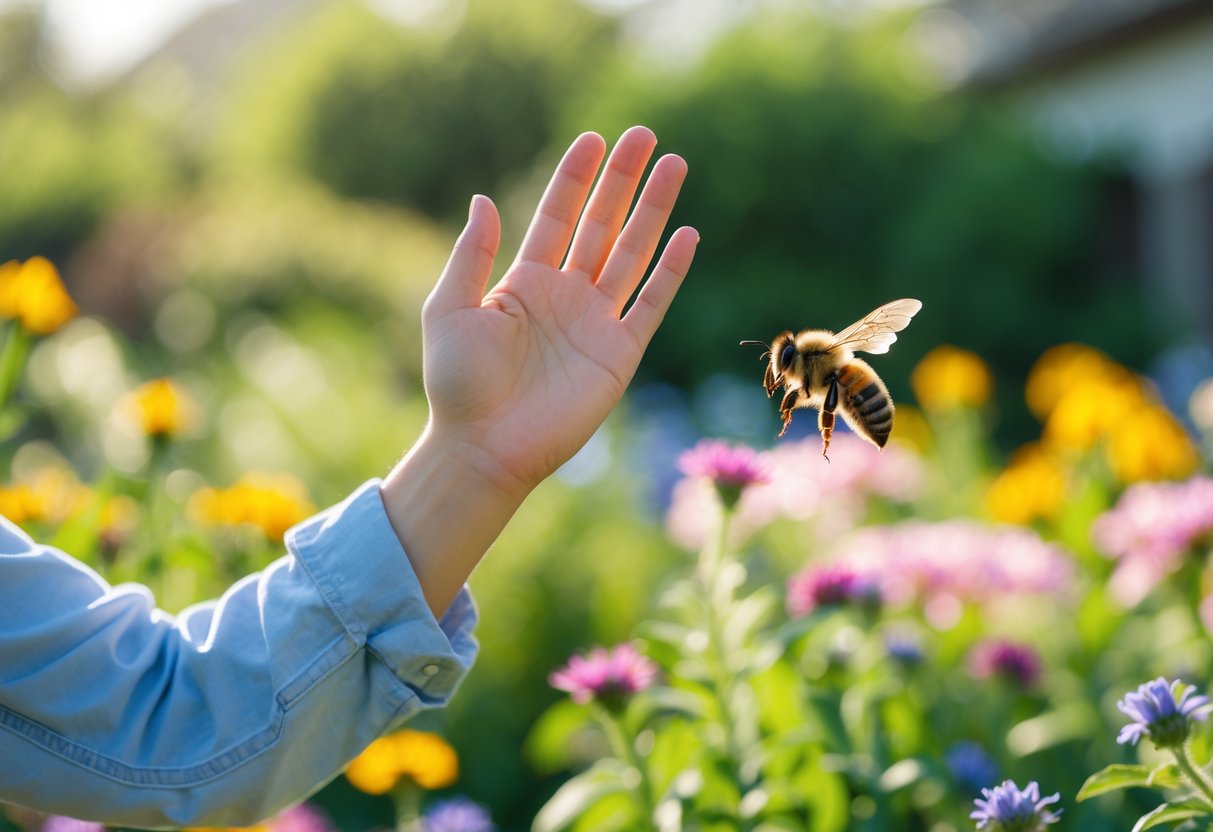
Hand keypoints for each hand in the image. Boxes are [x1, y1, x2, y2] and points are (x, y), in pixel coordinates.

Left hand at [420, 126, 697, 496]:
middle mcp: (565, 296)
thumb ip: (471, 254)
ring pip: (632, 254)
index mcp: (524, 282)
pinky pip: (650, 305)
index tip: (594, 139)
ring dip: (654, 212)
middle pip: (602, 225)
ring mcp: (595, 324)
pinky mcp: (619, 355)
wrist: (483, 447)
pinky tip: (686, 235)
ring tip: (675, 165)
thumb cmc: (457, 384)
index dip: (575, 178)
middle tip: (645, 136)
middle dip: (623, 181)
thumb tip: (484, 198)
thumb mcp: (449, 309)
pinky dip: (670, 272)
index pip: (557, 216)